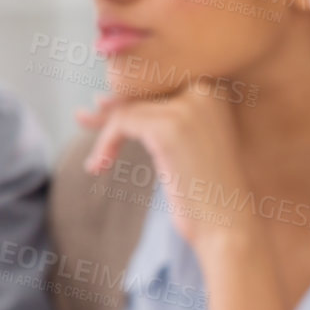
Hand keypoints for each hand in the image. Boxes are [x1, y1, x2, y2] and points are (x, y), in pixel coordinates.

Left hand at [78, 89, 254, 250]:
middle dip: (110, 109)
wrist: (228, 225)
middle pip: (141, 92)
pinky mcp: (169, 129)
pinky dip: (106, 143)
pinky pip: (121, 123)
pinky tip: (99, 166)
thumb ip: (155, 119)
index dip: (128, 98)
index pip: (157, 85)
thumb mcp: (184, 146)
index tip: (100, 110)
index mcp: (214, 91)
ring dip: (106, 133)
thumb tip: (101, 99)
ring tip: (97, 161)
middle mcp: (205, 91)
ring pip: (128, 108)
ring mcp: (188, 108)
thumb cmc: (207, 193)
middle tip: (82, 118)